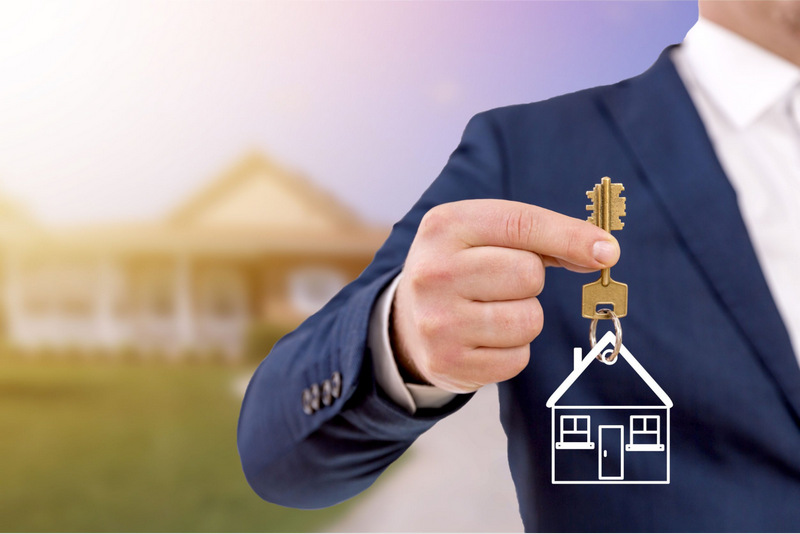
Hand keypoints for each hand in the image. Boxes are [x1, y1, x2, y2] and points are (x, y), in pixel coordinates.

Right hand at [391, 199, 619, 392]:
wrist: (407, 321)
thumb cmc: (462, 268)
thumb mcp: (485, 235)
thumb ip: (541, 236)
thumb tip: (603, 252)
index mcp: (445, 226)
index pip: (520, 224)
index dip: (570, 237)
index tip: (607, 250)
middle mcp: (434, 272)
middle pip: (528, 274)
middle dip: (530, 280)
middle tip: (503, 284)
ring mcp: (437, 321)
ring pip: (528, 320)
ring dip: (524, 317)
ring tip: (492, 311)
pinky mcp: (448, 363)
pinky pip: (517, 358)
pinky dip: (513, 350)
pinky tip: (485, 339)